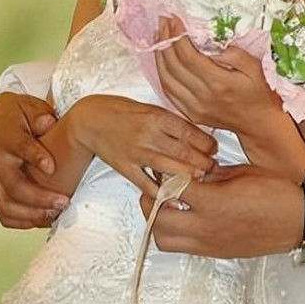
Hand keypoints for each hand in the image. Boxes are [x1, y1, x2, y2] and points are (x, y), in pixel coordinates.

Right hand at [0, 92, 66, 227]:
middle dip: (39, 198)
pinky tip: (44, 219)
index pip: (20, 148)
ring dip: (32, 215)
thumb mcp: (30, 107)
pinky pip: (5, 214)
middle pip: (14, 186)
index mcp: (8, 138)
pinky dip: (23, 222)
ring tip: (56, 214)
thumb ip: (40, 116)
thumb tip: (48, 123)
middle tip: (63, 201)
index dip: (36, 158)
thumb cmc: (19, 114)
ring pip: (7, 206)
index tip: (52, 168)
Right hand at [71, 94, 217, 195]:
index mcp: (158, 116)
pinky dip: (160, 191)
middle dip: (203, 163)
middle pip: (183, 152)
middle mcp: (148, 134)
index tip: (214, 149)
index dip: (206, 143)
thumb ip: (171, 122)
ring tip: (199, 179)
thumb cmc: (124, 112)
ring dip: (188, 176)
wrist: (90, 119)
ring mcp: (136, 152)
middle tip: (213, 168)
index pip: (190, 132)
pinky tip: (172, 194)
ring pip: (169, 169)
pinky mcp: (125, 167)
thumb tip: (197, 136)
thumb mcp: (150, 109)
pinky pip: (145, 183)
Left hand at [139, 163, 302, 257]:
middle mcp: (206, 227)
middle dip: (150, 201)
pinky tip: (185, 216)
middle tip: (155, 186)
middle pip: (158, 220)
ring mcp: (208, 243)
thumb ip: (213, 172)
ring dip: (158, 222)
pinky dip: (175, 233)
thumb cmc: (275, 193)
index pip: (172, 188)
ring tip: (166, 204)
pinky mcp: (214, 252)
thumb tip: (193, 168)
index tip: (164, 165)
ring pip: (164, 240)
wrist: (296, 221)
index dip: (164, 175)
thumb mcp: (242, 172)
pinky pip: (183, 247)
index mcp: (214, 202)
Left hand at [156, 18, 280, 133]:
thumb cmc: (259, 92)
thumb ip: (234, 53)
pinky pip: (168, 92)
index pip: (189, 56)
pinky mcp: (190, 114)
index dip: (178, 36)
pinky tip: (163, 59)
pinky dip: (162, 73)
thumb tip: (210, 43)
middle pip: (173, 66)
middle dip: (165, 40)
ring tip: (159, 36)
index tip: (174, 20)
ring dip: (160, 56)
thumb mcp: (254, 67)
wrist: (258, 123)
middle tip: (163, 22)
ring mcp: (194, 108)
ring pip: (166, 79)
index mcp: (219, 83)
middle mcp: (203, 97)